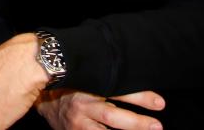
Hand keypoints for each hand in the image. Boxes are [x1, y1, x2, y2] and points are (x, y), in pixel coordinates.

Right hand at [37, 89, 163, 129]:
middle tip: (157, 126)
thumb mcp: (87, 78)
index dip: (139, 97)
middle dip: (136, 123)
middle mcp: (82, 106)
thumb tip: (142, 85)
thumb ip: (109, 81)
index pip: (116, 91)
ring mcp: (78, 125)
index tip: (160, 103)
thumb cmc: (72, 86)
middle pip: (111, 116)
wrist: (43, 100)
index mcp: (87, 86)